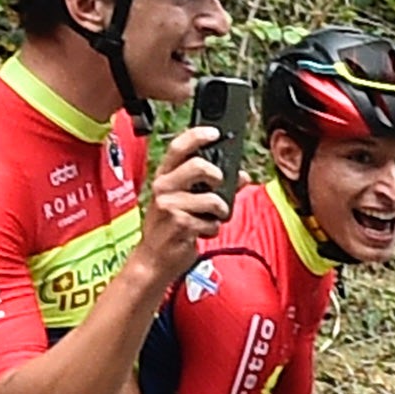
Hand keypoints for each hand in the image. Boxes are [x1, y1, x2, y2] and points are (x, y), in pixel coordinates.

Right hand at [137, 123, 226, 285]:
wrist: (153, 260)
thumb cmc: (169, 230)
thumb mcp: (185, 203)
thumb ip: (212, 187)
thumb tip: (242, 176)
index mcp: (163, 178)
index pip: (178, 148)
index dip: (197, 136)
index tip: (214, 133)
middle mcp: (163, 188)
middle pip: (197, 166)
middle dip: (217, 175)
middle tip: (220, 185)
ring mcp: (169, 206)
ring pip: (212, 199)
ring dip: (220, 213)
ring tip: (210, 219)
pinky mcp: (180, 225)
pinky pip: (211, 223)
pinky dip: (212, 230)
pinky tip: (199, 233)